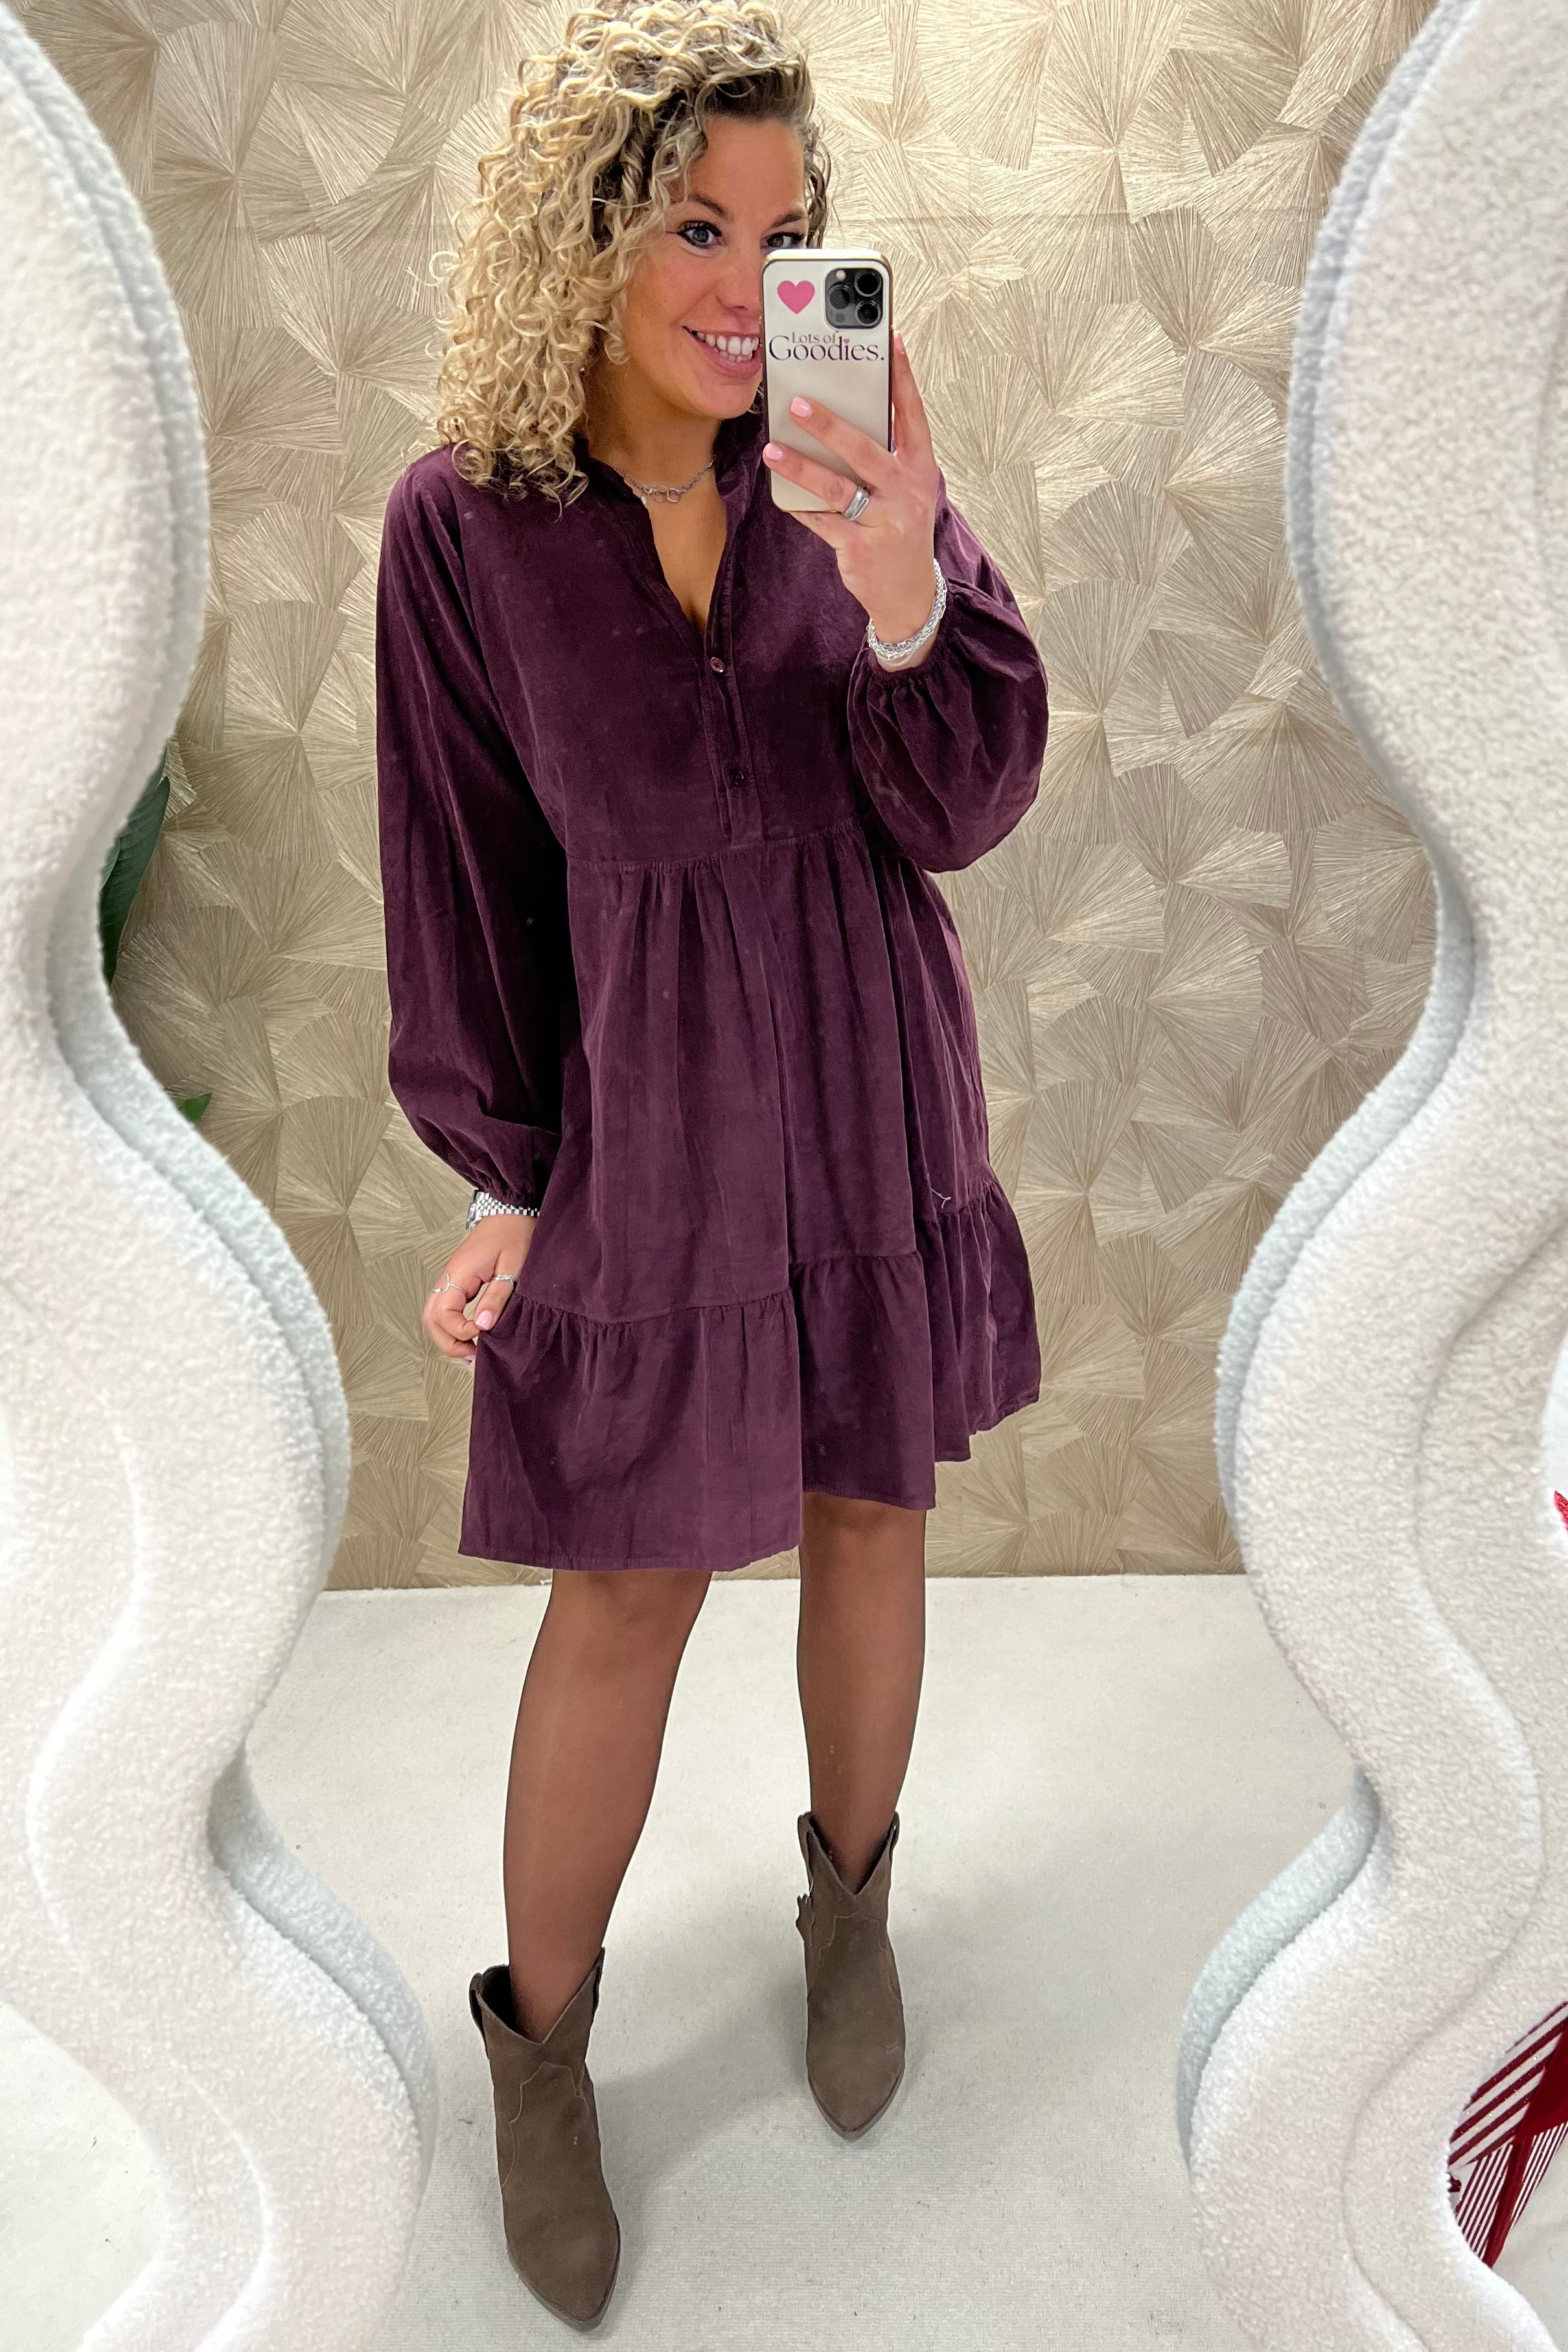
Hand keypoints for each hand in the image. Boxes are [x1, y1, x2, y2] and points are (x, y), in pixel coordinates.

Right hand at [422, 1215, 534, 1365]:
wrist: (510, 1212)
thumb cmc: (513, 1234)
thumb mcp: (511, 1267)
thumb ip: (496, 1297)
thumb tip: (482, 1326)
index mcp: (458, 1273)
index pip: (443, 1314)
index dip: (461, 1332)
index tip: (484, 1333)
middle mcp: (448, 1278)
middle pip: (431, 1319)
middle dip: (448, 1343)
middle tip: (473, 1356)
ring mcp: (450, 1280)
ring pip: (434, 1316)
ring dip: (449, 1337)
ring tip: (472, 1352)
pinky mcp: (458, 1281)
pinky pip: (445, 1309)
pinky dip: (453, 1327)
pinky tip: (471, 1335)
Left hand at [761, 330, 940, 662]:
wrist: (910, 595)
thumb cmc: (899, 531)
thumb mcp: (905, 492)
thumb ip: (884, 458)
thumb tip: (840, 421)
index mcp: (921, 470)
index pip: (913, 417)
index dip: (903, 380)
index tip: (892, 343)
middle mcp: (907, 493)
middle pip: (865, 450)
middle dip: (831, 425)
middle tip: (799, 403)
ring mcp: (886, 522)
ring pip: (838, 488)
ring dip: (802, 467)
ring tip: (773, 449)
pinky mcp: (861, 549)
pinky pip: (823, 521)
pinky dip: (800, 506)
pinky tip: (781, 492)